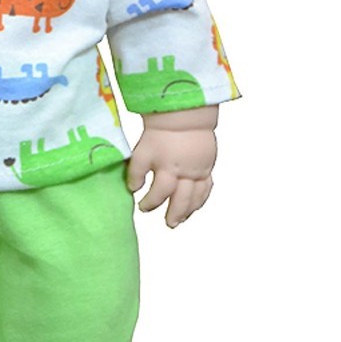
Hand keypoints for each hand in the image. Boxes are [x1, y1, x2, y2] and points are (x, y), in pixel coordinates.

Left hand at [127, 106, 217, 227]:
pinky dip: (201, 199)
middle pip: (181, 200)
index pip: (159, 193)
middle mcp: (185, 172)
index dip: (150, 203)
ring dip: (189, 211)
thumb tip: (133, 189)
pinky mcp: (207, 167)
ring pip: (196, 197)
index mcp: (167, 168)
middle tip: (168, 223)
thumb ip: (136, 172)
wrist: (183, 118)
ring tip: (180, 220)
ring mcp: (199, 170)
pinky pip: (207, 188)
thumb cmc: (160, 134)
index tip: (143, 207)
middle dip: (174, 214)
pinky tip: (195, 205)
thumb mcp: (141, 152)